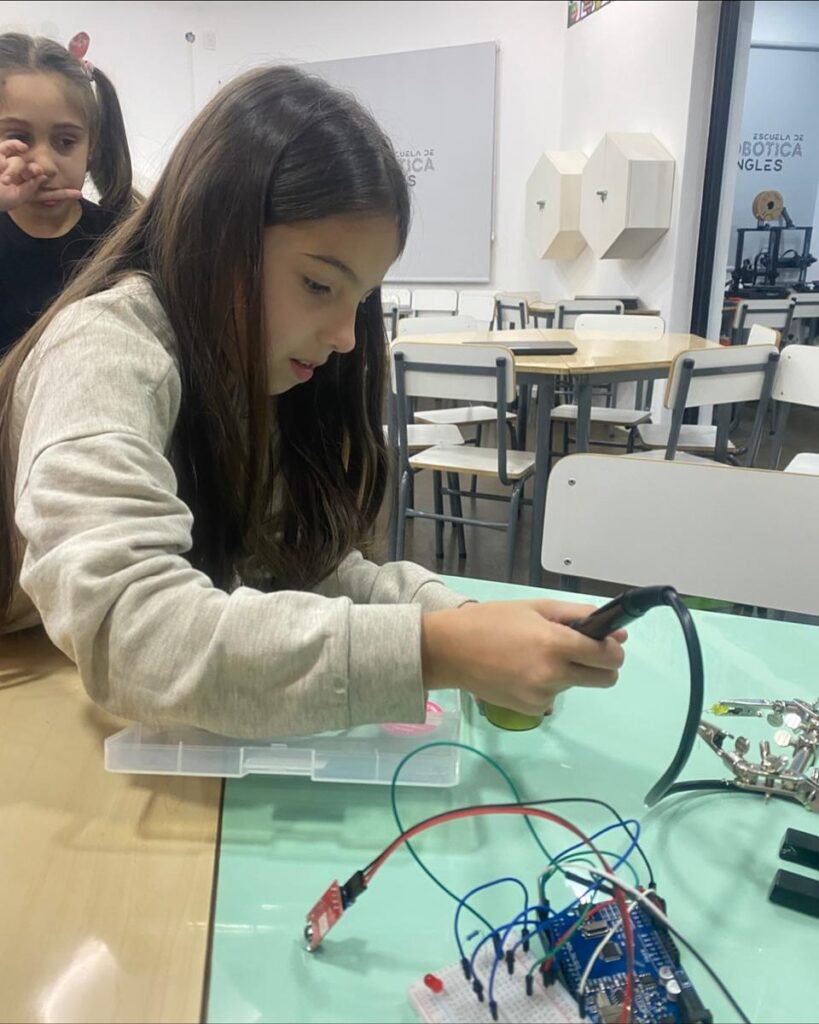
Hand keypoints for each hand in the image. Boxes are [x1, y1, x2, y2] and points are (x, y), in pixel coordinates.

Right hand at [0, 140, 81, 211]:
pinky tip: (22, 147)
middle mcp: (21, 179)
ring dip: (19, 168)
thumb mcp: (15, 198)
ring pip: (23, 162)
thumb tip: (41, 176)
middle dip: (37, 174)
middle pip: (37, 173)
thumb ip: (30, 189)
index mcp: (26, 193)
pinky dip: (16, 146)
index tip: (78, 194)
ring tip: (7, 177)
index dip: (62, 193)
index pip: (48, 193)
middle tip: (35, 174)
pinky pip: (10, 147)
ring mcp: (10, 166)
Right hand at [421, 599, 626, 715]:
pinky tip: (523, 671)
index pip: (609, 656)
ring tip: (535, 656)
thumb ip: (579, 616)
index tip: (606, 643)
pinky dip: (547, 685)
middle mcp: (552, 674)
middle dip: (601, 666)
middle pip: (604, 680)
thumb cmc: (492, 621)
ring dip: (568, 672)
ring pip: (576, 686)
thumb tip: (618, 633)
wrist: (450, 651)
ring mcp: (541, 696)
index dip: (614, 649)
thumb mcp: (536, 608)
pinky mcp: (529, 711)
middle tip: (580, 652)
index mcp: (555, 644)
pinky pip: (553, 697)